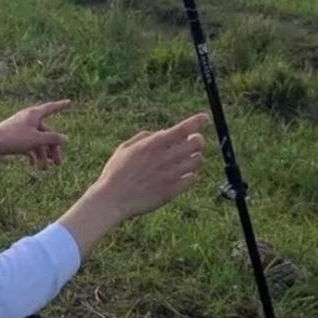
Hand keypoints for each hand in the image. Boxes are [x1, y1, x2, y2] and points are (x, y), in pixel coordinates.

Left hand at [0, 100, 69, 167]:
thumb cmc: (14, 138)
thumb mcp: (37, 139)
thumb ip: (52, 138)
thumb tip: (66, 138)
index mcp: (34, 114)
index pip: (51, 108)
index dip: (60, 106)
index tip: (69, 102)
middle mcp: (28, 119)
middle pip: (46, 132)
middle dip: (52, 148)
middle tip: (58, 163)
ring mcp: (21, 128)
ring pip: (37, 141)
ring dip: (42, 155)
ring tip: (44, 168)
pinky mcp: (14, 137)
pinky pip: (28, 145)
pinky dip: (32, 154)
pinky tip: (34, 165)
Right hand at [59, 112, 207, 255]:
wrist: (113, 199)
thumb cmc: (116, 172)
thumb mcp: (125, 148)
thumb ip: (144, 137)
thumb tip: (162, 132)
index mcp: (153, 145)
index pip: (182, 129)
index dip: (197, 122)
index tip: (204, 117)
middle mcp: (165, 158)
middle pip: (196, 144)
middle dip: (197, 140)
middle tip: (193, 141)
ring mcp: (171, 175)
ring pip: (197, 161)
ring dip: (195, 157)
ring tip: (186, 158)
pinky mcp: (173, 191)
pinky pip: (192, 179)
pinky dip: (190, 174)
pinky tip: (181, 174)